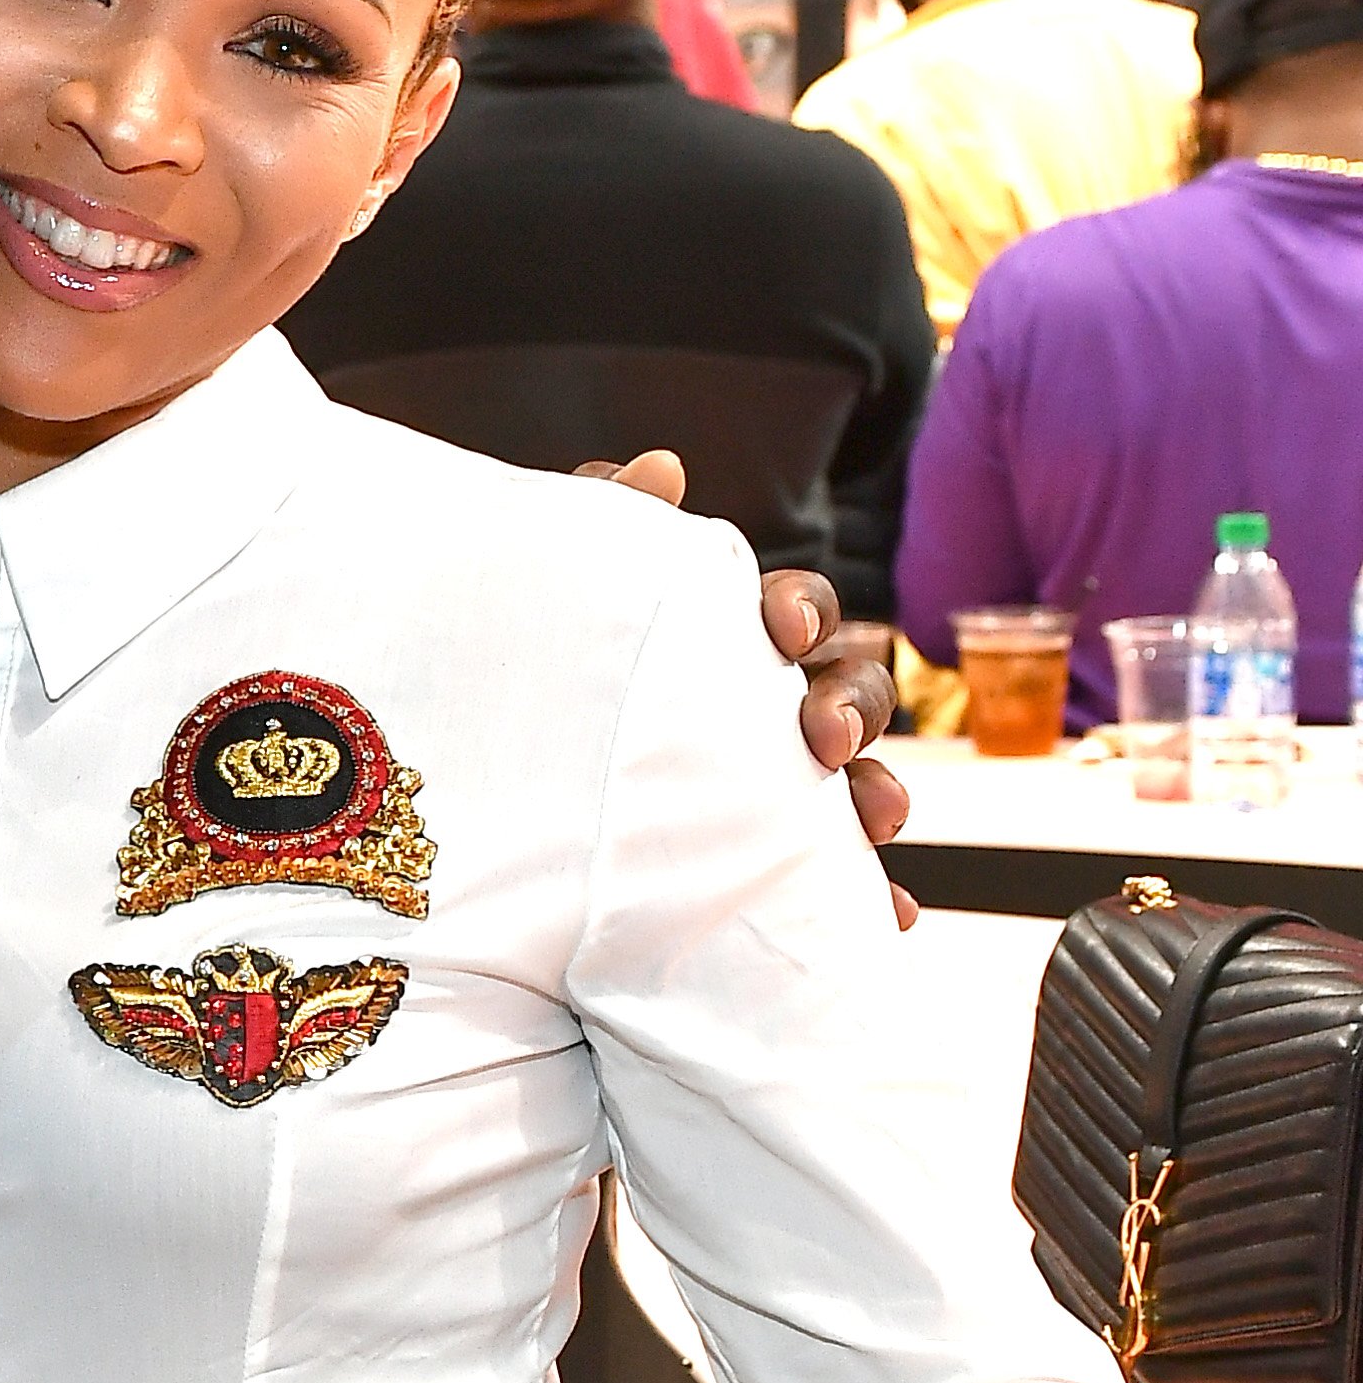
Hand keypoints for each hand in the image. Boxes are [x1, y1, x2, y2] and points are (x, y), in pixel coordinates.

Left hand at [576, 452, 914, 918]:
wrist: (491, 806)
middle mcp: (773, 716)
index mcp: (735, 644)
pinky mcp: (765, 876)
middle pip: (853, 693)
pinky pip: (837, 891)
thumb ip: (607, 525)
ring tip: (873, 818)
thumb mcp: (562, 601)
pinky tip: (892, 914)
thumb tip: (666, 468)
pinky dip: (876, 900)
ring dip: (880, 795)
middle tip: (818, 735)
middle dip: (851, 707)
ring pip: (860, 787)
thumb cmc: (544, 677)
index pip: (797, 612)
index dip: (801, 611)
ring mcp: (780, 796)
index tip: (777, 628)